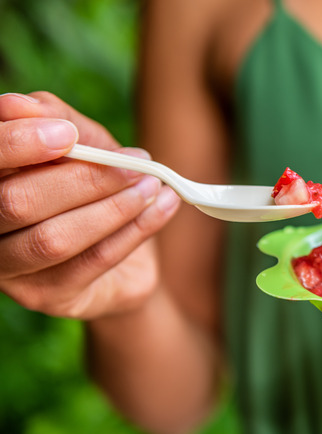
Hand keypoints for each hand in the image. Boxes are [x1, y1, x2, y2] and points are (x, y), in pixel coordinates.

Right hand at [0, 92, 179, 318]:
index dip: (15, 145)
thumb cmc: (94, 187)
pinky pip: (92, 263)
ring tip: (154, 186)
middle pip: (15, 203)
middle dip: (83, 179)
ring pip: (54, 239)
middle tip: (137, 163)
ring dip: (114, 208)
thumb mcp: (83, 144)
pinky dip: (135, 230)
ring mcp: (10, 272)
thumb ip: (55, 121)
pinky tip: (163, 207)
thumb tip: (21, 104)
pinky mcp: (48, 297)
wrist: (125, 255)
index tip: (65, 134)